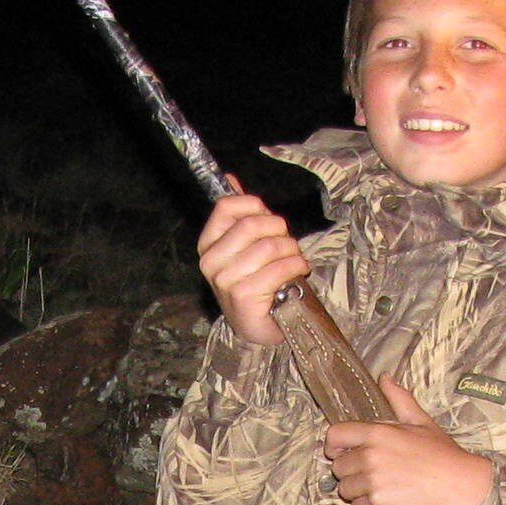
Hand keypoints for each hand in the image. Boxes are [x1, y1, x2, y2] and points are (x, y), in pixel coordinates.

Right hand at [195, 191, 308, 346]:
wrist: (259, 327)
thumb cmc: (256, 282)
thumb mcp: (245, 246)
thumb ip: (239, 213)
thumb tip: (230, 177)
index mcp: (207, 245)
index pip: (226, 206)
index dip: (255, 206)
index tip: (267, 218)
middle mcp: (211, 262)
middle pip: (252, 223)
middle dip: (279, 229)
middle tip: (287, 243)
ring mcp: (225, 280)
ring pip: (270, 245)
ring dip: (292, 251)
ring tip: (293, 261)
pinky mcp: (244, 295)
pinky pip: (280, 267)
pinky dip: (297, 267)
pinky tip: (297, 274)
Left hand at [322, 379, 493, 504]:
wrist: (463, 486)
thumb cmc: (444, 454)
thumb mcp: (421, 422)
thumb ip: (399, 400)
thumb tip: (384, 377)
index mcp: (377, 433)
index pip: (335, 435)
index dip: (333, 446)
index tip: (339, 453)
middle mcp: (370, 456)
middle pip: (338, 467)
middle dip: (350, 472)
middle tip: (371, 475)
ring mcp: (373, 481)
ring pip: (345, 490)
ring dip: (357, 492)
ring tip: (378, 489)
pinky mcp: (379, 504)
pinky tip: (382, 503)